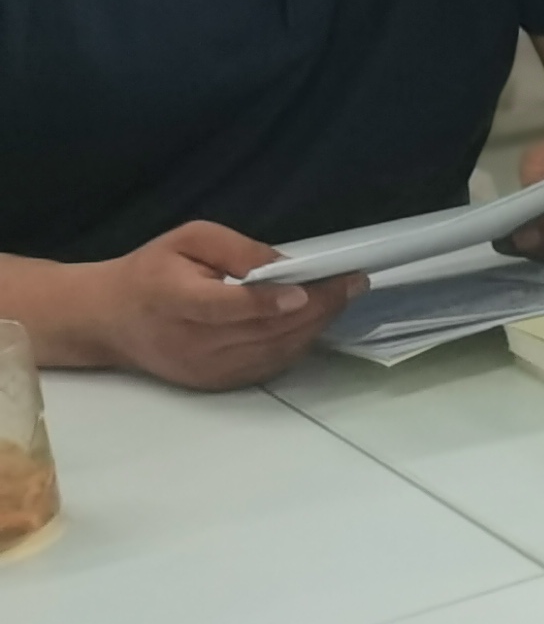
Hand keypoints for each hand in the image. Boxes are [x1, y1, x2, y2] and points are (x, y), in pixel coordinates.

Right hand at [89, 222, 365, 387]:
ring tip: (343, 297)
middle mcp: (189, 342)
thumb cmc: (153, 271)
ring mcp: (203, 369)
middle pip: (261, 331)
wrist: (111, 320)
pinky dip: (297, 344)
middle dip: (315, 307)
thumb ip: (236, 250)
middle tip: (352, 283)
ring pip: (272, 352)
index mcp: (173, 300)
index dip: (266, 302)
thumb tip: (286, 265)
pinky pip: (267, 366)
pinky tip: (316, 320)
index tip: (305, 290)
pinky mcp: (214, 383)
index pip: (224, 308)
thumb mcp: (189, 240)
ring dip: (314, 326)